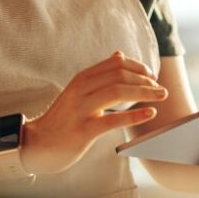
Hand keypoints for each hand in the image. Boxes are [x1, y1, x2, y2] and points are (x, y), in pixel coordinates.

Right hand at [19, 51, 166, 175]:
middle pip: (119, 75)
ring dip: (144, 92)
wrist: (37, 143)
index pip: (115, 63)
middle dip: (145, 80)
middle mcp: (81, 89)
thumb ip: (99, 74)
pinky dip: (134, 115)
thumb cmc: (63, 118)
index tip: (152, 76)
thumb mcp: (78, 91)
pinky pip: (113, 119)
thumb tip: (119, 54)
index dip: (138, 67)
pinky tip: (149, 113)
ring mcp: (81, 109)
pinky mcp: (83, 130)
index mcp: (82, 79)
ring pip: (118, 92)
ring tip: (161, 96)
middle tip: (161, 89)